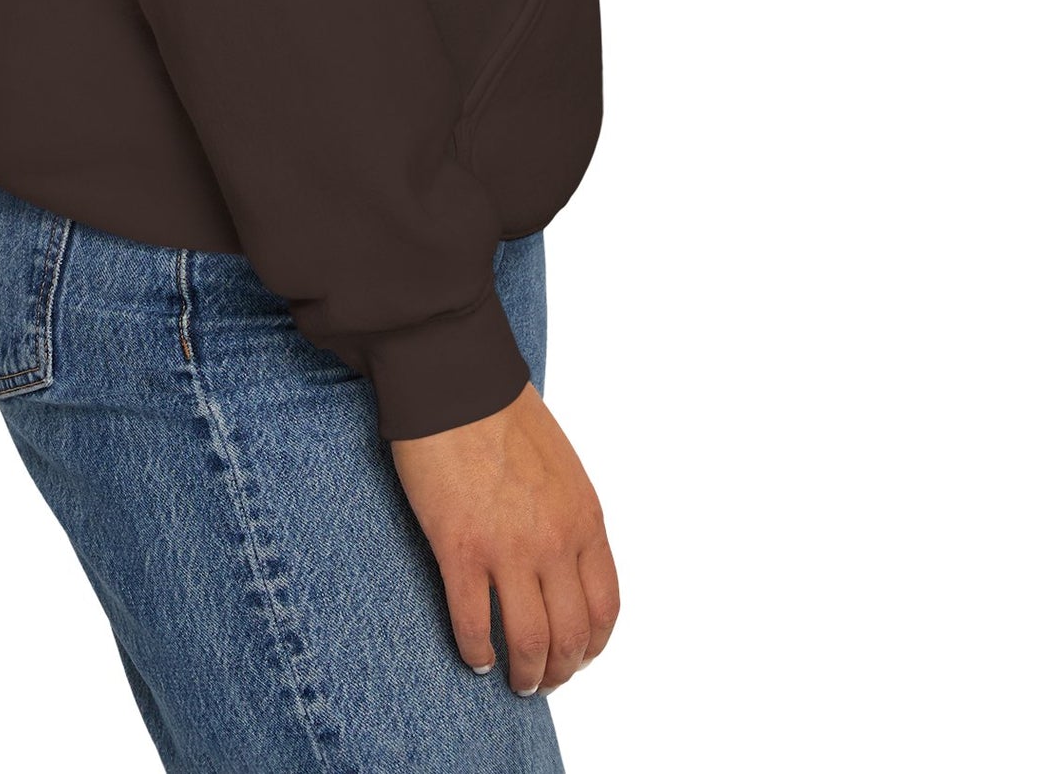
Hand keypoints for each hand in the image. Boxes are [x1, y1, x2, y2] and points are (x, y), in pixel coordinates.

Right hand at [391, 380, 619, 696]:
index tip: (577, 656)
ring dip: (525, 674)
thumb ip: (567, 517)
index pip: (605, 607)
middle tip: (543, 680)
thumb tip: (560, 561)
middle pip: (571, 636)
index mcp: (585, 520)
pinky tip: (474, 657)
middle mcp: (555, 542)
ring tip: (513, 680)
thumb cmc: (502, 412)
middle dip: (560, 670)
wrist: (456, 381)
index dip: (592, 645)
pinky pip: (473, 624)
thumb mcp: (561, 467)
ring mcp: (508, 550)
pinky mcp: (460, 549)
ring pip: (529, 642)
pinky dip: (476, 653)